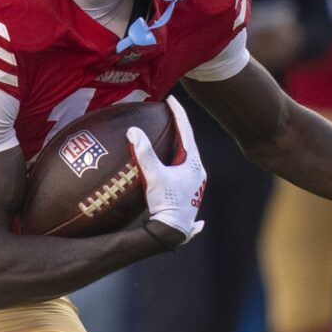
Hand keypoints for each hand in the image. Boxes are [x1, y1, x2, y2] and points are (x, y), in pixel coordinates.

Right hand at [129, 97, 207, 245]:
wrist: (173, 232)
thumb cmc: (166, 204)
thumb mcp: (154, 176)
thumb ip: (144, 153)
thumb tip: (133, 131)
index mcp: (193, 164)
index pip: (186, 131)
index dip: (178, 114)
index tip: (171, 99)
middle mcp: (198, 174)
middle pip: (188, 146)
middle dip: (180, 131)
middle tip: (170, 117)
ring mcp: (195, 187)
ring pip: (187, 163)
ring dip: (179, 152)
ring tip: (171, 142)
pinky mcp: (188, 198)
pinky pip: (186, 181)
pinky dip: (181, 174)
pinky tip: (183, 182)